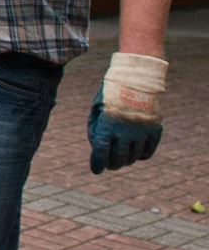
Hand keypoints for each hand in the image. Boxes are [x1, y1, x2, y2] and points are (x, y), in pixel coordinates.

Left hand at [89, 52, 164, 173]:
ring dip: (125, 161)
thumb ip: (95, 130)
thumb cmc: (110, 95)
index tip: (96, 170)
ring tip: (121, 158)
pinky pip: (148, 151)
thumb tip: (97, 150)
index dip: (98, 164)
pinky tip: (135, 154)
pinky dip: (141, 156)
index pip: (101, 152)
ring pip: (133, 157)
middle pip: (117, 158)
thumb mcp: (96, 110)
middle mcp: (125, 131)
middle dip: (111, 164)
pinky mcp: (154, 129)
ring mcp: (141, 131)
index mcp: (107, 125)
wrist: (136, 79)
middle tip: (109, 164)